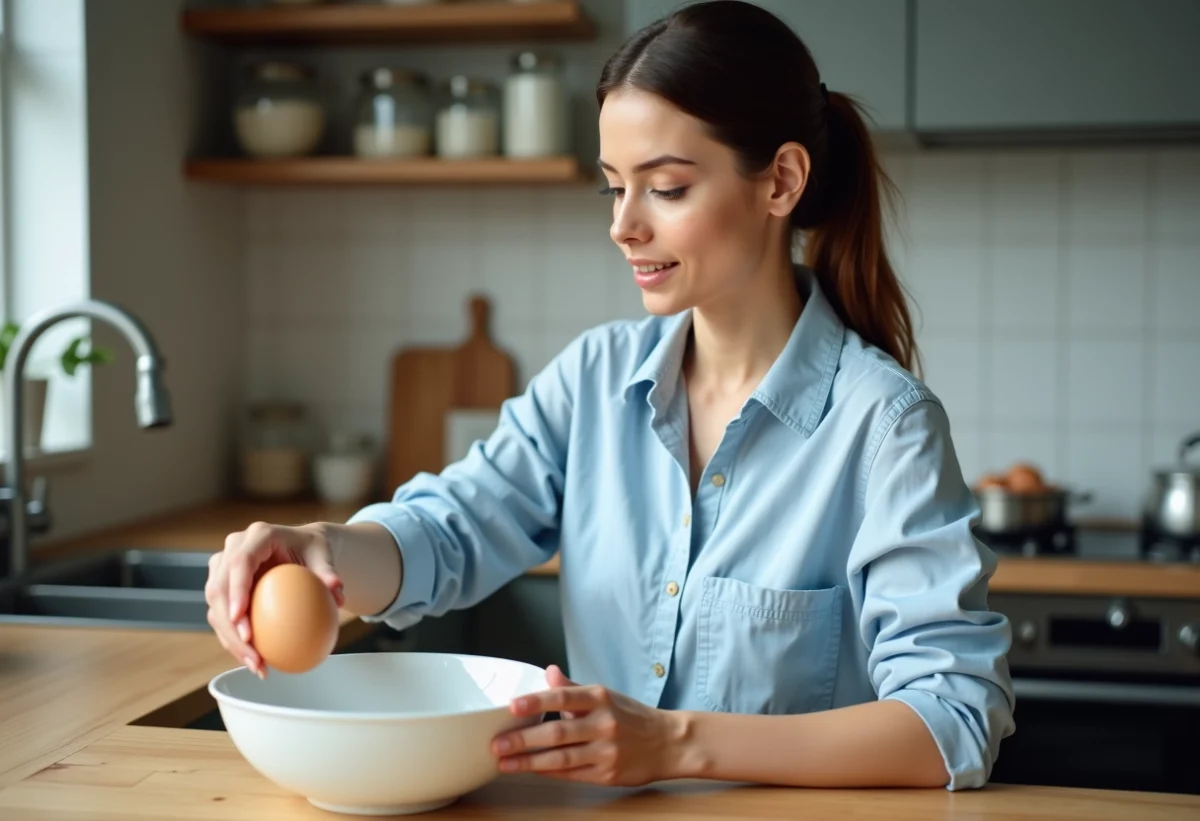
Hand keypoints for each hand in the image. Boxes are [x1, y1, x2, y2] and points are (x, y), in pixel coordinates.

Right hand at [205, 521, 343, 677]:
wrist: (301, 545)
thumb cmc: (313, 549)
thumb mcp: (324, 556)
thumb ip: (329, 572)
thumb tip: (337, 593)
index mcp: (258, 536)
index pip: (240, 562)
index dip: (236, 590)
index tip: (241, 618)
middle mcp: (234, 547)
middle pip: (219, 588)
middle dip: (230, 625)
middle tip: (252, 653)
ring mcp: (223, 566)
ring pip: (215, 606)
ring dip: (230, 639)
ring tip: (255, 664)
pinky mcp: (222, 585)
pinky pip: (221, 616)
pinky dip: (234, 640)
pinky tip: (254, 660)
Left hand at [491, 665, 684, 785]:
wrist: (668, 743)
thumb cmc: (632, 717)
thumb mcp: (606, 695)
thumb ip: (573, 688)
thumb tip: (549, 672)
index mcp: (600, 698)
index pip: (562, 698)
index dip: (536, 702)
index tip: (512, 706)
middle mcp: (603, 724)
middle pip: (557, 732)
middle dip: (523, 740)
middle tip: (497, 744)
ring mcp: (606, 751)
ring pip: (561, 758)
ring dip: (529, 762)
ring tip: (505, 762)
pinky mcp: (607, 774)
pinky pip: (571, 774)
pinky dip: (548, 773)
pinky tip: (530, 771)